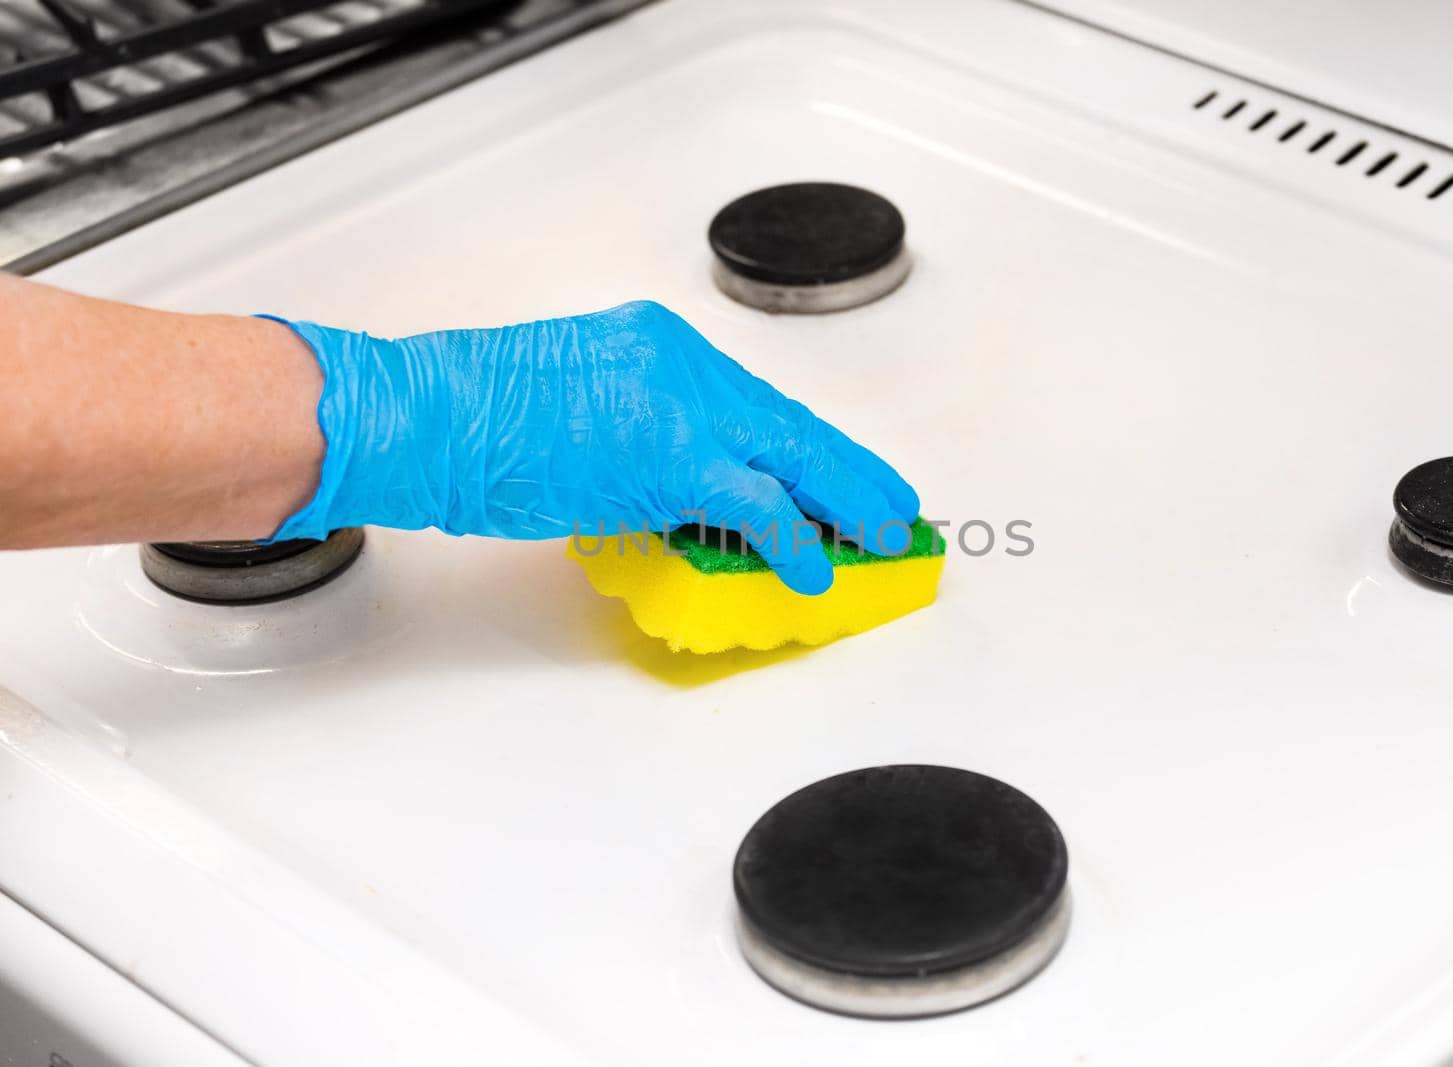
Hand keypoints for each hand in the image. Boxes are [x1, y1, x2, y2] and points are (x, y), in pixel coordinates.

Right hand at [266, 300, 918, 593]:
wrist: (429, 415)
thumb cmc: (473, 414)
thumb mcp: (573, 402)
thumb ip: (637, 430)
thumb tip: (674, 484)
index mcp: (658, 345)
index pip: (751, 402)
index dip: (799, 444)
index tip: (832, 468)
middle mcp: (682, 363)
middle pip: (787, 421)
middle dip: (845, 467)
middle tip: (889, 499)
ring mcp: (681, 407)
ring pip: (791, 454)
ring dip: (843, 499)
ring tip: (882, 533)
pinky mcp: (672, 458)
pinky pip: (757, 503)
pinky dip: (795, 535)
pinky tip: (821, 563)